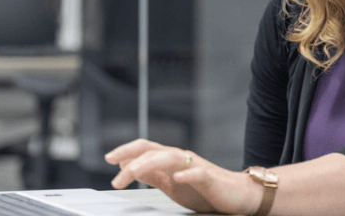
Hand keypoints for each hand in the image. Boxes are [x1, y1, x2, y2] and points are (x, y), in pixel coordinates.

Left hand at [105, 139, 260, 214]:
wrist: (236, 195)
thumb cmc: (205, 190)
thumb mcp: (171, 184)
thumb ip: (152, 175)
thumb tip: (129, 167)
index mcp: (170, 159)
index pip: (145, 149)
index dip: (126, 150)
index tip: (108, 159)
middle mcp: (181, 158)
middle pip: (153, 151)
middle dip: (131, 160)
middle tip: (116, 177)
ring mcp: (195, 166)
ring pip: (169, 157)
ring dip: (149, 164)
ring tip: (133, 172)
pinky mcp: (210, 178)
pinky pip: (198, 173)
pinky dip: (187, 173)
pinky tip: (177, 176)